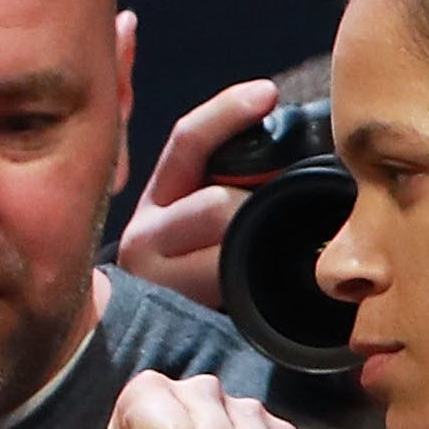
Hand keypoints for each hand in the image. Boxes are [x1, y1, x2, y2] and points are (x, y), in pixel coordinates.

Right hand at [115, 79, 280, 306]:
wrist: (148, 336)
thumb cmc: (198, 263)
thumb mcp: (199, 208)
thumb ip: (225, 172)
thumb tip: (276, 119)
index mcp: (156, 198)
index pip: (188, 142)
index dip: (227, 113)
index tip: (267, 93)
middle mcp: (142, 237)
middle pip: (218, 205)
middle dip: (259, 210)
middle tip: (285, 219)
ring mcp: (155, 281)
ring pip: (226, 250)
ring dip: (258, 250)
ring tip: (272, 258)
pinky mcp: (174, 316)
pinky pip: (229, 293)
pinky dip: (255, 288)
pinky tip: (267, 287)